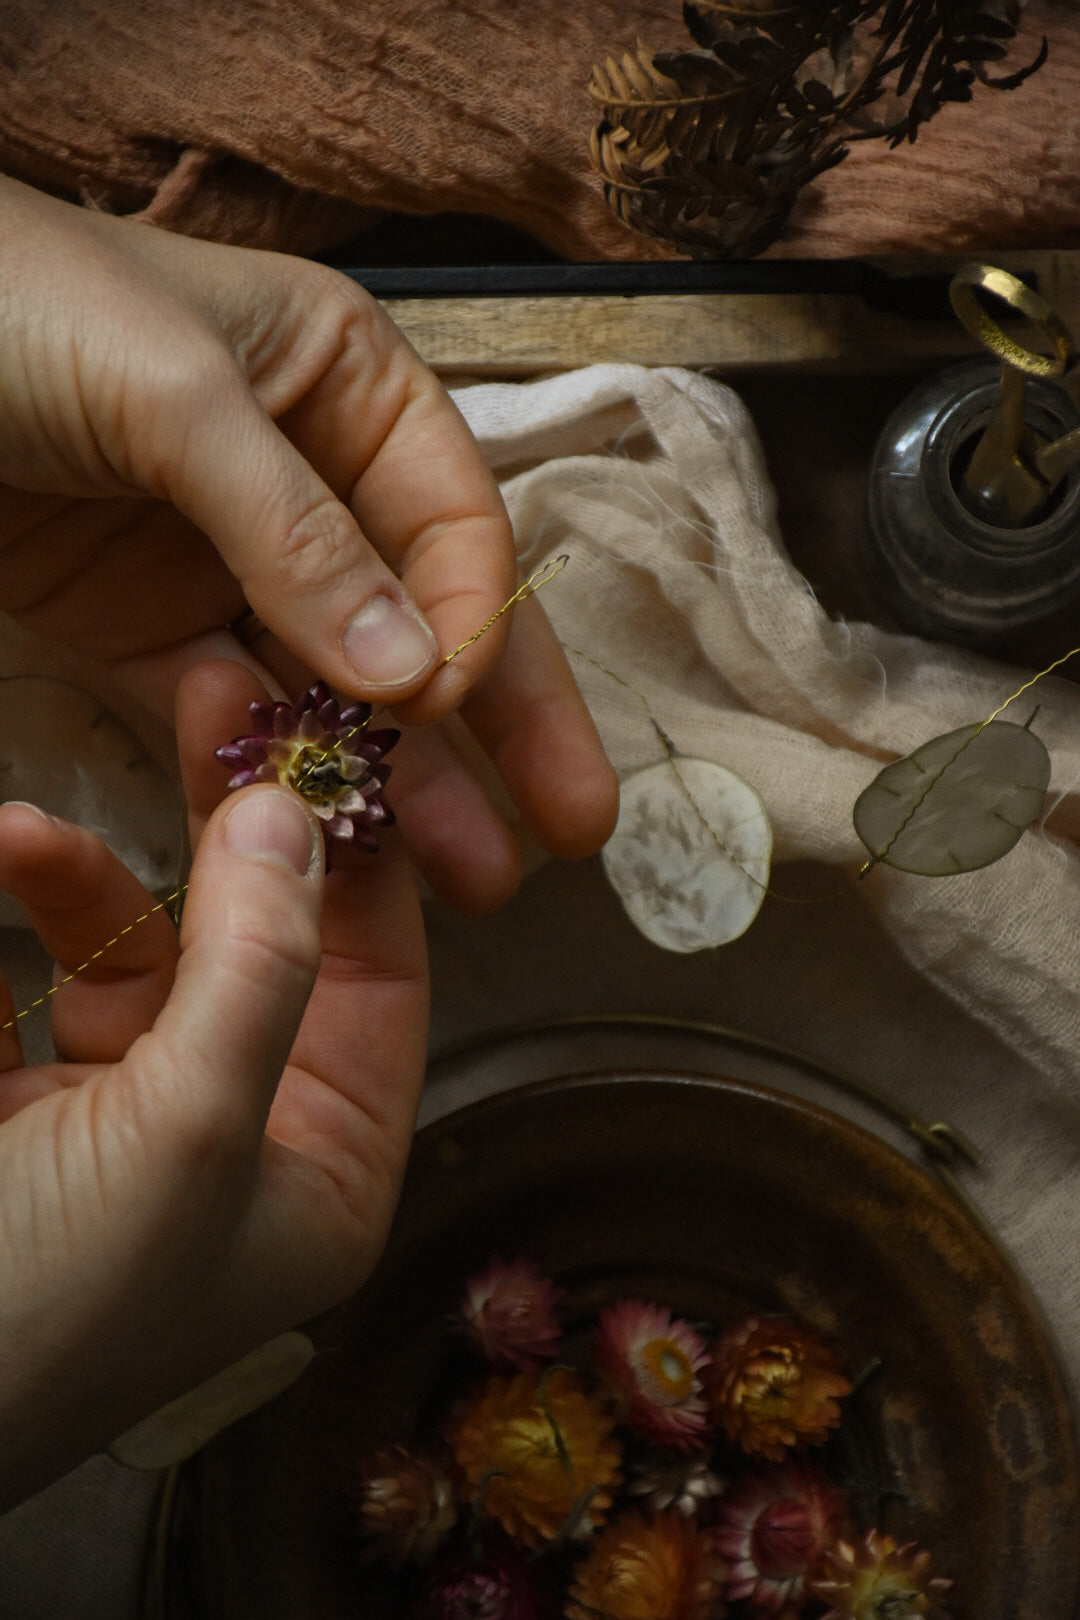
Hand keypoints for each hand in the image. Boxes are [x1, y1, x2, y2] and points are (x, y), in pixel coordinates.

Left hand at [0, 176, 616, 908]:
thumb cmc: (17, 303)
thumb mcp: (177, 395)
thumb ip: (297, 533)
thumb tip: (413, 672)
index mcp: (347, 381)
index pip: (452, 516)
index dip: (471, 615)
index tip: (453, 702)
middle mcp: (310, 475)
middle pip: (432, 615)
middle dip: (505, 724)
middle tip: (574, 829)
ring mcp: (229, 560)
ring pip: (344, 681)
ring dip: (407, 777)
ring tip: (479, 877)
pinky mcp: (148, 627)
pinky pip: (235, 709)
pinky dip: (280, 766)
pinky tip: (332, 828)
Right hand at [0, 766, 426, 1506]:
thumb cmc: (50, 1309)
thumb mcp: (189, 1137)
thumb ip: (259, 967)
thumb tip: (294, 818)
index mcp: (327, 1165)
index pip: (377, 972)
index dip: (357, 852)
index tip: (326, 738)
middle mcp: (246, 1134)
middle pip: (261, 938)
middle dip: (230, 823)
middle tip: (214, 700)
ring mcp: (133, 1111)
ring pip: (140, 946)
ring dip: (82, 878)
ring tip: (21, 833)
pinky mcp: (32, 1097)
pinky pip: (41, 974)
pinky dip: (22, 913)